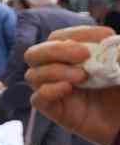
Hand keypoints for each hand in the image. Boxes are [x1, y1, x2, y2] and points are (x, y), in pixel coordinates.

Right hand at [27, 26, 119, 144]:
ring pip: (33, 74)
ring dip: (55, 71)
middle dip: (55, 50)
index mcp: (70, 57)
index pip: (59, 37)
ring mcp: (53, 91)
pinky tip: (68, 89)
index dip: (78, 33)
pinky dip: (49, 90)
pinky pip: (38, 98)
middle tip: (83, 55)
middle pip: (35, 54)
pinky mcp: (55, 111)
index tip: (105, 37)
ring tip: (82, 77)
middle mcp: (57, 71)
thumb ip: (115, 53)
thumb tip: (107, 44)